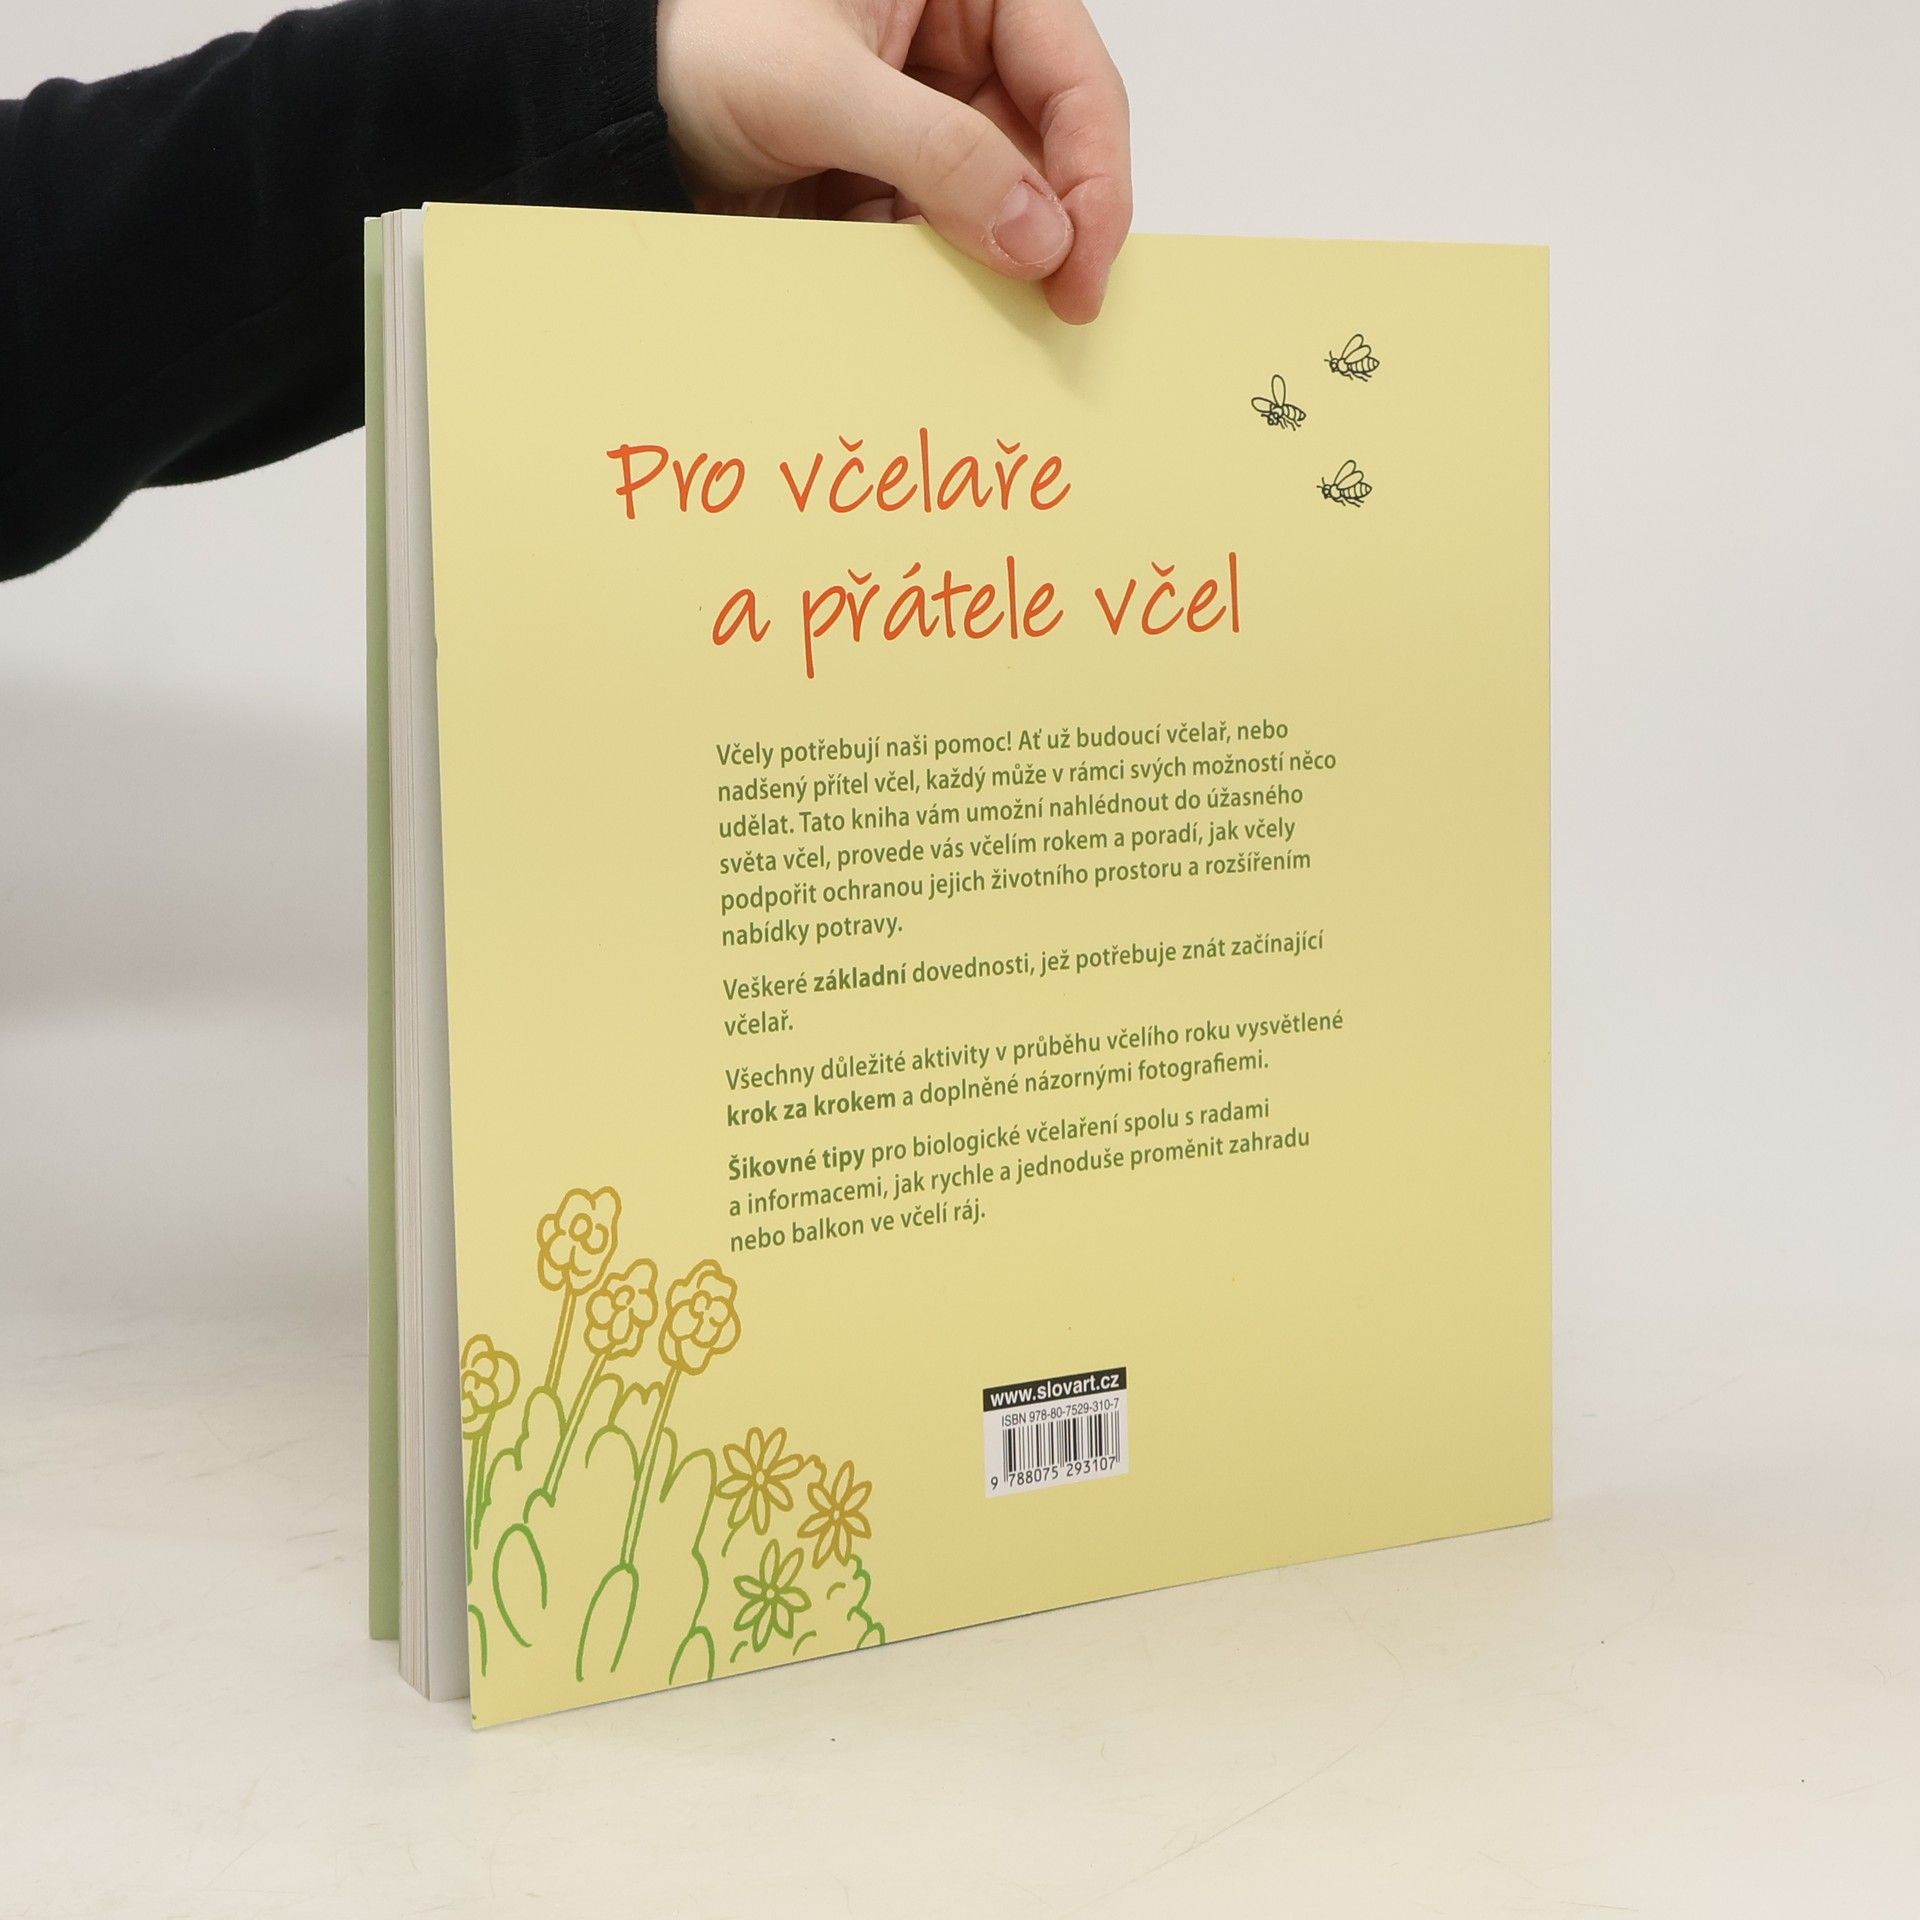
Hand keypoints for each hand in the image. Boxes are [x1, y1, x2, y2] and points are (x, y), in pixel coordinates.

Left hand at [655, 0, 1130, 322]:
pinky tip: (927, 306)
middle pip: (1050, 149)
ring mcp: (927, 121)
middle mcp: (955, 45)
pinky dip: (942, 280)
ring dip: (995, 262)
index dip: (1094, 173)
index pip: (1071, 76)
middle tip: (1056, 308)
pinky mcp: (893, 185)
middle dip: (1052, 228)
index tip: (1085, 264)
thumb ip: (940, 156)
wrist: (607, 119)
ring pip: (1005, 205)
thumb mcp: (820, 90)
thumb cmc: (692, 53)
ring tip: (982, 311)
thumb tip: (1040, 234)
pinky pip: (947, 241)